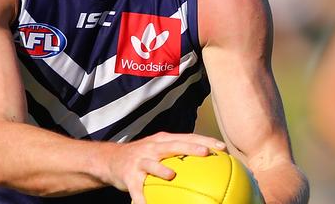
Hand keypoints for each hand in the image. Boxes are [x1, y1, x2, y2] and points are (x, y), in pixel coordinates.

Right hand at [105, 132, 225, 203]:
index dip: (204, 139)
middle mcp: (152, 148)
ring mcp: (139, 161)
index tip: (222, 147)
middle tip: (205, 152)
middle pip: (172, 145)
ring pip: (151, 164)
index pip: (186, 138)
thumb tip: (208, 169)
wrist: (112, 160)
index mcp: (163, 141)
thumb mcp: (159, 150)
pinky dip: (141, 199)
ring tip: (172, 175)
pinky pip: (136, 189)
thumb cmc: (144, 156)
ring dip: (161, 169)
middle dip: (189, 147)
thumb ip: (179, 155)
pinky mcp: (128, 176)